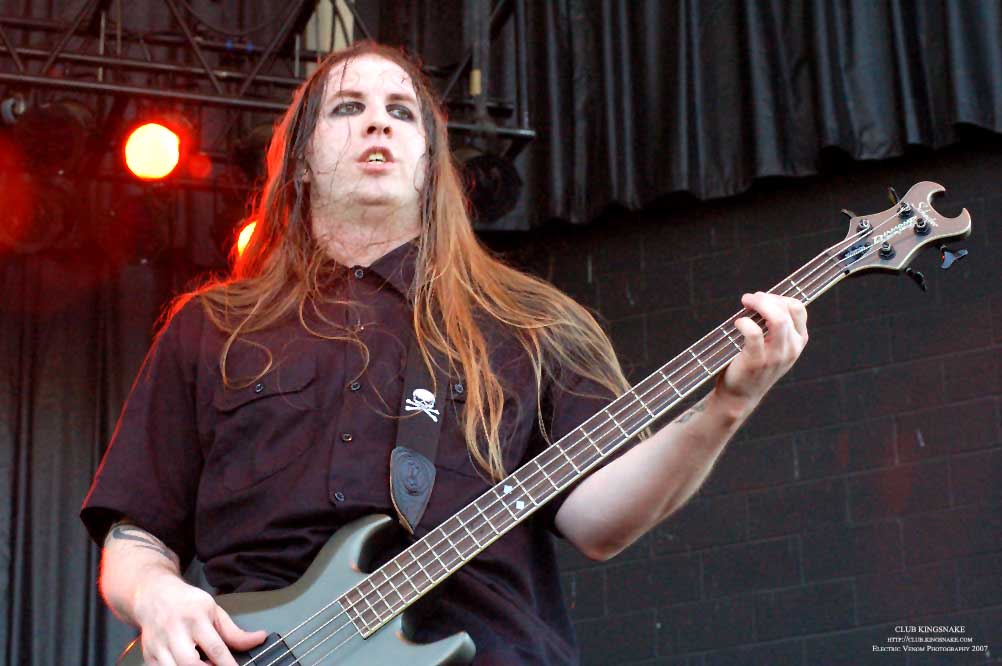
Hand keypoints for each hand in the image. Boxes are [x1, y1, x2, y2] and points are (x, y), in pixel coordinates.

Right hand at [133, 571, 266, 665]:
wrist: (154, 595)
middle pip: (189, 662)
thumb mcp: (214, 611)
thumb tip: (259, 639)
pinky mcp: (148, 655)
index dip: (228, 664)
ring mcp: (158, 645)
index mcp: (196, 618)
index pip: (215, 647)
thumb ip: (234, 631)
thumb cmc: (188, 603)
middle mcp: (175, 631)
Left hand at [716, 292, 807, 409]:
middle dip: (766, 298)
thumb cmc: (753, 365)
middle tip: (749, 299)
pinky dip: (744, 322)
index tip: (762, 298)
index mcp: (798, 342)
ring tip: (745, 303)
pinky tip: (738, 323)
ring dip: (758, 304)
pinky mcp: (756, 361)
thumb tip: (761, 298)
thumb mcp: (773, 347)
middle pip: (787, 310)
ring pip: (777, 319)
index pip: (798, 309)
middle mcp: (791, 349)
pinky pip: (753, 332)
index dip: (779, 297)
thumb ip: (774, 326)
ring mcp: (775, 356)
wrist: (740, 396)